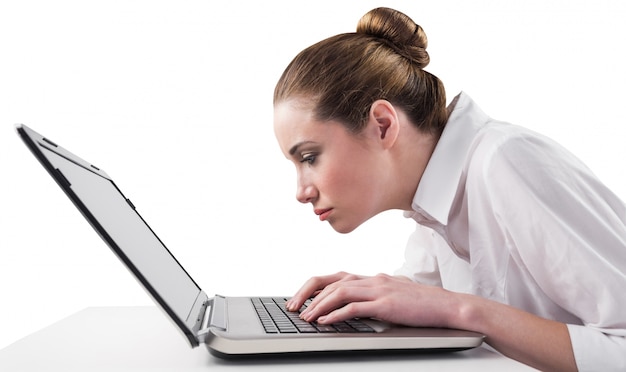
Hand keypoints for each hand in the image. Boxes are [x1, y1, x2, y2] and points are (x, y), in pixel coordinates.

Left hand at [287, 271, 456, 327]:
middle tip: (293, 307)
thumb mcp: (394, 294)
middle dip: (308, 293)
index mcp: (372, 278)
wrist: (446, 305)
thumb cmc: (422, 303)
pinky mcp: (385, 304)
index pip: (336, 277)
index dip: (315, 287)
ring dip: (318, 305)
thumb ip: (375, 296)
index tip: (301, 299)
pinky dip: (336, 314)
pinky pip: (354, 308)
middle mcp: (372, 280)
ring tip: (305, 317)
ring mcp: (378, 290)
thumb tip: (356, 305)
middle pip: (331, 280)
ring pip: (339, 292)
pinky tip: (325, 322)